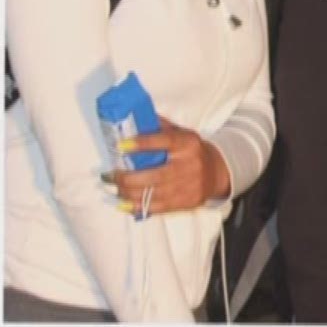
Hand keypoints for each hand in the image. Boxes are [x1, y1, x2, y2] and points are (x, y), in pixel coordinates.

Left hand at [105, 118, 230, 215]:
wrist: (217, 172)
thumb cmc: (191, 150)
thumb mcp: (181, 133)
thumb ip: (160, 127)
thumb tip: (133, 118)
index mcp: (188, 144)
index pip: (164, 141)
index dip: (142, 144)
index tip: (121, 146)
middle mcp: (189, 165)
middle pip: (155, 175)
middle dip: (127, 177)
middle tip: (110, 175)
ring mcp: (188, 186)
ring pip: (153, 193)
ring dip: (128, 193)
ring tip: (114, 188)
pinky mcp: (186, 202)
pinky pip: (157, 207)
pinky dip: (137, 207)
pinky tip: (124, 203)